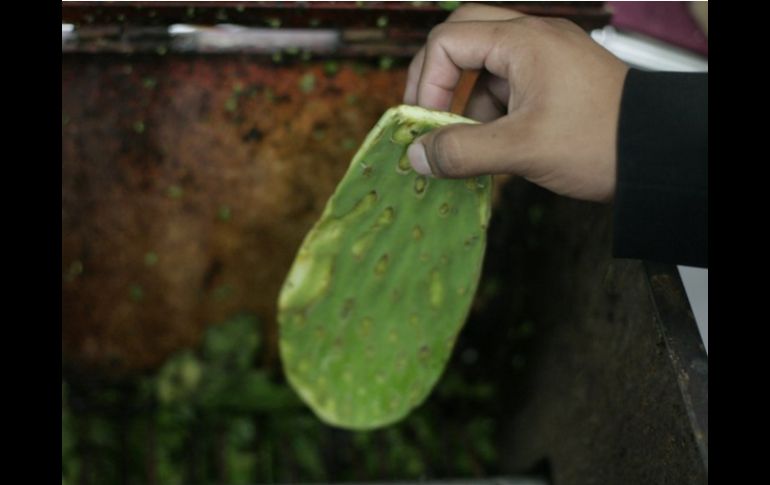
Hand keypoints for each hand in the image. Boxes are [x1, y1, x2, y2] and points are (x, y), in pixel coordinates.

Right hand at [404, 4, 628, 201]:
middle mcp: (533, 38)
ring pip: (485, 64)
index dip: (427, 82)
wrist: (657, 154)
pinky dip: (492, 110)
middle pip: (463, 37)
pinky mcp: (555, 78)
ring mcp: (546, 56)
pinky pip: (508, 82)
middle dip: (439, 78)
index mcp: (524, 41)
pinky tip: (496, 145)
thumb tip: (416, 156)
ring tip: (469, 145)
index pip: (448, 41)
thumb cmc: (597, 142)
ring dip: (467, 101)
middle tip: (428, 117)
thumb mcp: (522, 150)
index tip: (425, 124)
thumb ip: (463, 151)